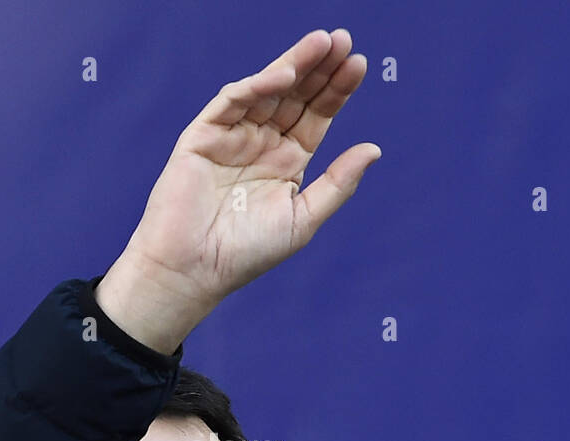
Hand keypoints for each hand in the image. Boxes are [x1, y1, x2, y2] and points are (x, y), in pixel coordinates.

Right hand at [97, 28, 379, 352]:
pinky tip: (284, 75)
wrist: (194, 270)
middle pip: (296, 95)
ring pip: (267, 90)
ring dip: (294, 65)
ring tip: (323, 43)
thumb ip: (337, 184)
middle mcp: (262, 143)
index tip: (360, 65)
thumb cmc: (246, 254)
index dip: (337, 90)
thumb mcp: (303, 219)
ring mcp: (232, 136)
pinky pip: (232, 101)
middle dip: (320, 68)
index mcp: (287, 161)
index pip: (317, 115)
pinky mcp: (203, 135)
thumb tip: (374, 149)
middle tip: (345, 40)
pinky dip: (257, 86)